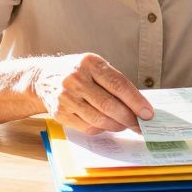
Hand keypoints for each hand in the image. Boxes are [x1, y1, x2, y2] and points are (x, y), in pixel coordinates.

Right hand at [34, 53, 153, 134]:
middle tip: (140, 124)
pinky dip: (102, 128)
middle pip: (109, 105)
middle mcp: (76, 79)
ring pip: (99, 119)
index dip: (136, 101)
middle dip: (129, 118)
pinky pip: (88, 127)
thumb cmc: (77, 72)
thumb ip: (114, 81)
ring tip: (126, 125)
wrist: (43, 78)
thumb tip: (139, 105)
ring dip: (117, 126)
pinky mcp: (60, 113)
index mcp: (89, 63)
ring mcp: (66, 97)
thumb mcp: (94, 66)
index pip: (118, 84)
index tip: (148, 113)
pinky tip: (108, 125)